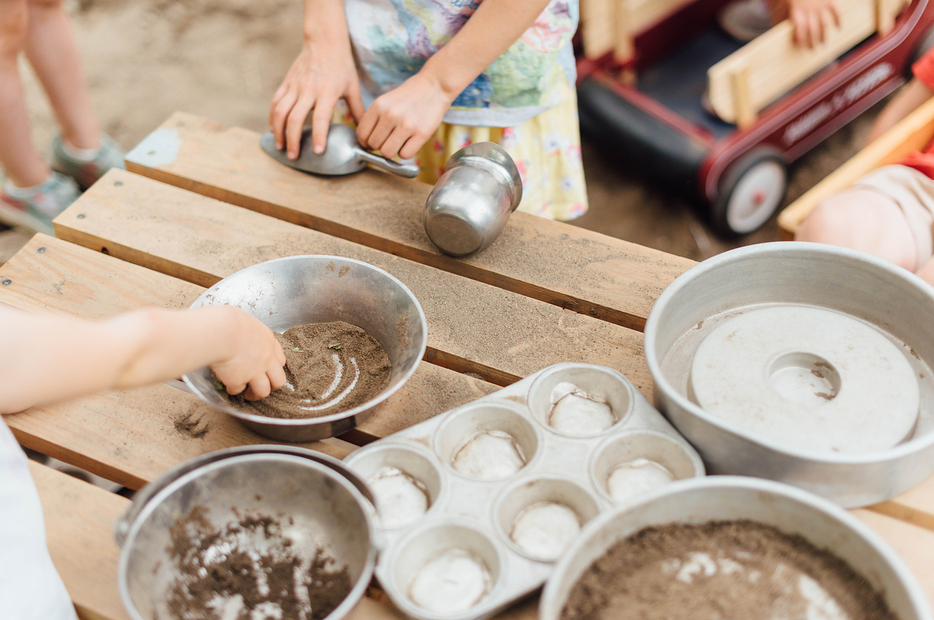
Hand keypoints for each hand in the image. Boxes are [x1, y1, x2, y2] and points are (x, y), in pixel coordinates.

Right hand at [211, 309, 286, 400]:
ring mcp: (255, 372)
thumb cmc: (229, 321)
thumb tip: (241, 332)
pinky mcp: (239, 380)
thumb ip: (249, 332)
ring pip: (263, 391)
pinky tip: (228, 386)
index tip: (268, 370)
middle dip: (272, 386)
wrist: (222, 331)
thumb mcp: (246, 322)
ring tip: (248, 395)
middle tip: (263, 387)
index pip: (281, 360)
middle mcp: (266, 360)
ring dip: (256, 394)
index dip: (275, 367)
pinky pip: (238, 390)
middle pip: (279, 380)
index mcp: (269, 343)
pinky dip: (234, 390)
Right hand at [269, 39, 363, 159]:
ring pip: (280, 112)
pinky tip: (274, 129)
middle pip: (294, 119)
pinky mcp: (286, 82)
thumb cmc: (341, 65)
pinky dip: (272, 118)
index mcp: (327, 92)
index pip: (320, 119)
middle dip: (292, 140)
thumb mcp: (353, 86)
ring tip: (281, 147)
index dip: (318, 136)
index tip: (318, 152)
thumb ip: (358, 109)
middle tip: (295, 156)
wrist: (324, 40)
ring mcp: (295, 86)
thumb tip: (365, 129)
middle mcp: (308, 90)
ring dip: (278, 132)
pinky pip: (275, 102)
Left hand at [356, 73, 453, 159]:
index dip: (366, 141)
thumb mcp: (385, 101)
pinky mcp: (422, 133)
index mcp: (378, 105)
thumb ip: (374, 119)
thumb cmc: (408, 97)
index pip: (362, 134)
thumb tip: (365, 143)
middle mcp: (391, 114)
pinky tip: (410, 142)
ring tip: (399, 141)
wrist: (434, 87)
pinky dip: (406, 152)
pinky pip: (405, 155)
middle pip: (374, 145)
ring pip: (387, 153)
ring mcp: (407, 124)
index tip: (373, 141)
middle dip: (380, 145)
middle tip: (389, 139)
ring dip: (393, 150)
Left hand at [773, 0, 839, 47]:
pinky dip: (838, 20)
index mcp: (796, 9)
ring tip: (822, 44)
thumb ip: (779, 16)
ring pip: (824, 23)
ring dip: (824, 35)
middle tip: (812, 49)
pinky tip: (838, 28)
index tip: (800, 46)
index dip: (801, 38)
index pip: (800, 28)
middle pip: (812, 29)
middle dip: (812, 41)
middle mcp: (810, 8)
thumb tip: (777, 31)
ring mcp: (820, 4)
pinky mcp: (829, 0)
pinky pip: (836, 11)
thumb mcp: (780, 3)